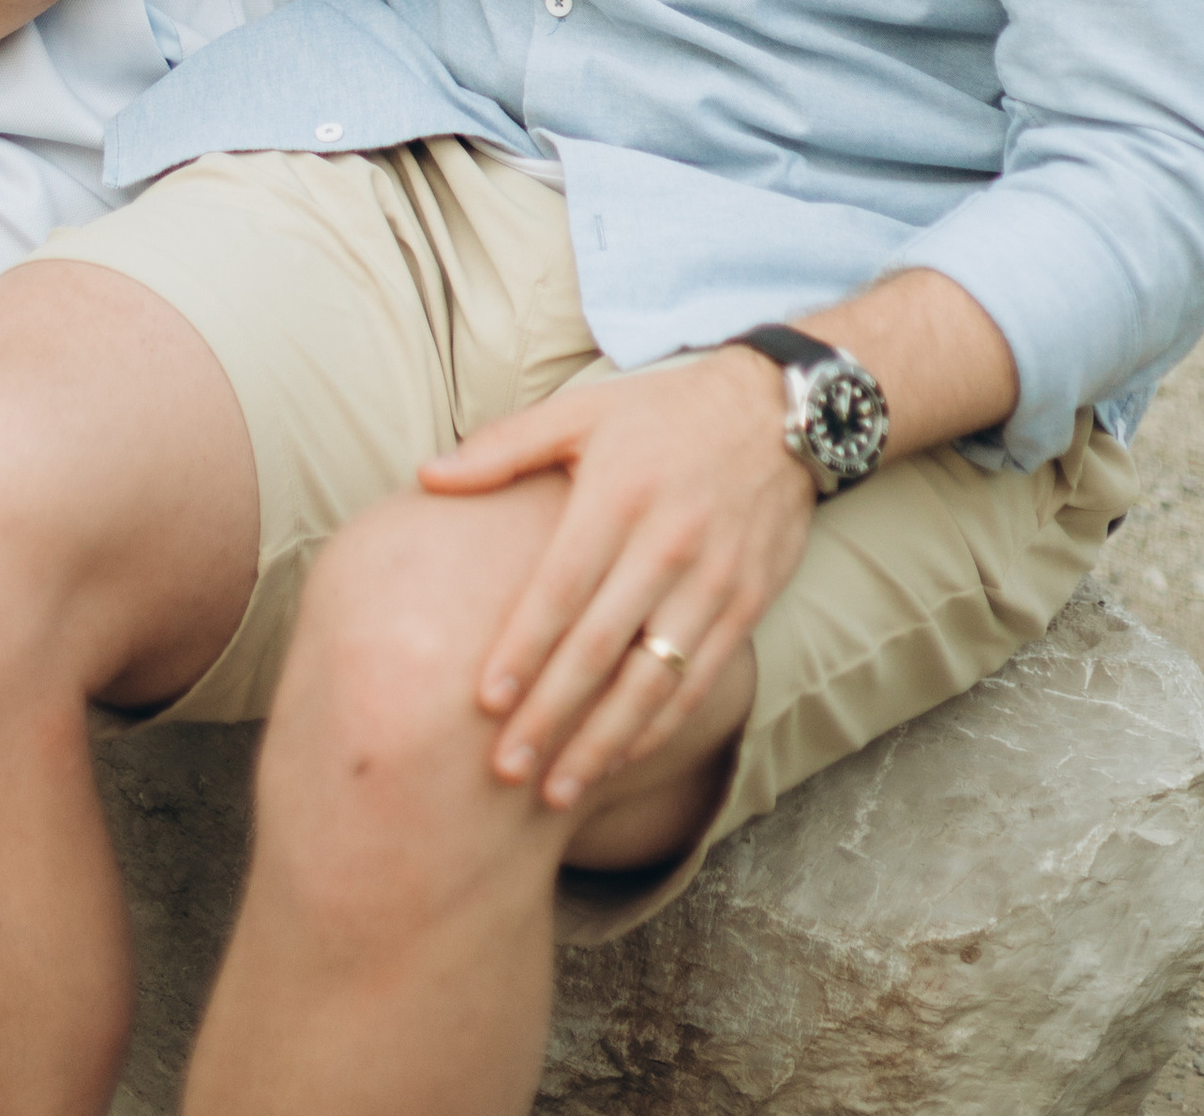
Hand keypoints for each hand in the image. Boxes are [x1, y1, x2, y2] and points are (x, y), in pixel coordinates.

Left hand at [418, 348, 818, 811]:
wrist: (777, 412)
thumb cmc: (661, 415)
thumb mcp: (581, 413)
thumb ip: (504, 448)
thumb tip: (426, 476)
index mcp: (617, 497)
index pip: (561, 590)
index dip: (523, 650)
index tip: (485, 703)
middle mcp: (667, 545)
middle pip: (600, 648)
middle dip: (550, 716)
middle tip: (505, 771)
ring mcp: (712, 581)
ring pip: (652, 681)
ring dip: (603, 742)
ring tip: (557, 790)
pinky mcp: (747, 605)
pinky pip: (699, 682)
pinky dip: (658, 728)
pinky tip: (619, 758)